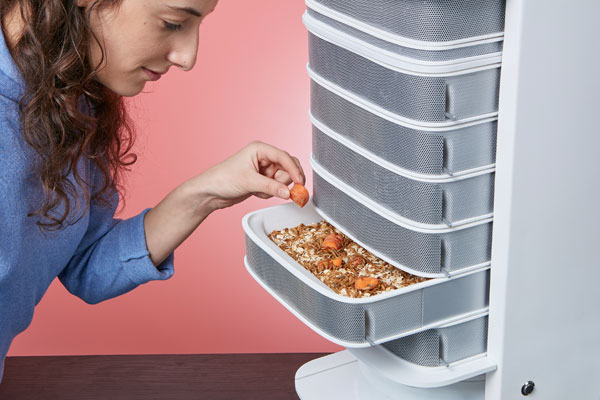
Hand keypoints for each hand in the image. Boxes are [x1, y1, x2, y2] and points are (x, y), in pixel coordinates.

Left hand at [191, 140, 305, 210]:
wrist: (210, 193)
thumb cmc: (222, 179)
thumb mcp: (249, 182)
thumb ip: (271, 187)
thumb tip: (289, 192)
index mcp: (260, 149)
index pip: (284, 157)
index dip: (294, 170)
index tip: (300, 182)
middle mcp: (264, 157)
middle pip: (288, 168)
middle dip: (285, 181)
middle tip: (287, 192)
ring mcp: (264, 170)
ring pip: (283, 180)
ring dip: (275, 189)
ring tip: (259, 190)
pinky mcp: (262, 181)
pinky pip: (276, 188)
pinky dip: (269, 193)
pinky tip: (256, 193)